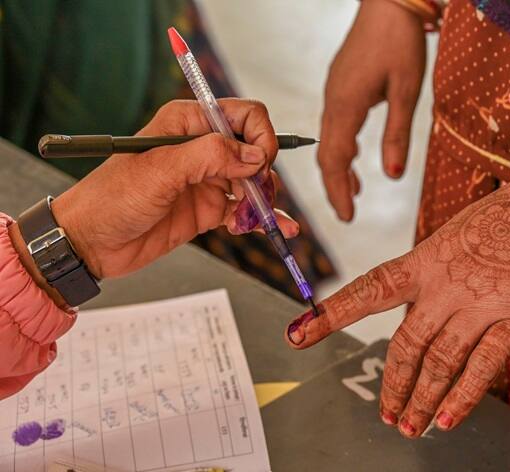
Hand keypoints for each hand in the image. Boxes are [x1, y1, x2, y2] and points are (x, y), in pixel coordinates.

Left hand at [49, 99, 297, 279]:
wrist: (91, 243)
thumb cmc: (112, 199)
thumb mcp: (160, 171)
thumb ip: (210, 156)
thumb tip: (256, 155)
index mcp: (187, 123)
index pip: (243, 115)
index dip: (260, 137)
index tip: (259, 165)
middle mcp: (201, 147)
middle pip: (255, 150)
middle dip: (263, 175)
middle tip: (253, 199)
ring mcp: (207, 179)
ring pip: (254, 181)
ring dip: (262, 200)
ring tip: (248, 221)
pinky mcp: (208, 208)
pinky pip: (245, 210)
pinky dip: (263, 218)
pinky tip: (280, 229)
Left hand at [284, 165, 509, 436]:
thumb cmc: (508, 217)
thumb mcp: (454, 236)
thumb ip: (432, 274)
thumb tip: (417, 308)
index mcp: (424, 260)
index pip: (368, 290)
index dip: (331, 314)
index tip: (299, 333)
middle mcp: (444, 286)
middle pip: (404, 343)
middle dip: (391, 382)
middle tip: (384, 411)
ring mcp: (478, 304)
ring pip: (438, 361)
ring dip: (420, 398)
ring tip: (410, 425)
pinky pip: (482, 365)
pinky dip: (462, 396)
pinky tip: (447, 418)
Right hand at [319, 0, 425, 220]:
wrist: (388, 2)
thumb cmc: (400, 42)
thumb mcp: (406, 91)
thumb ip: (397, 135)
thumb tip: (393, 177)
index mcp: (346, 106)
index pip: (335, 161)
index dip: (339, 192)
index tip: (348, 217)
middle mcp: (333, 102)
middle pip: (326, 155)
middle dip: (336, 187)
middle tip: (347, 214)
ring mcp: (334, 92)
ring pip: (328, 142)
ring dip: (339, 170)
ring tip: (353, 193)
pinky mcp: (340, 86)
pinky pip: (333, 126)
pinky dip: (341, 149)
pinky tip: (354, 158)